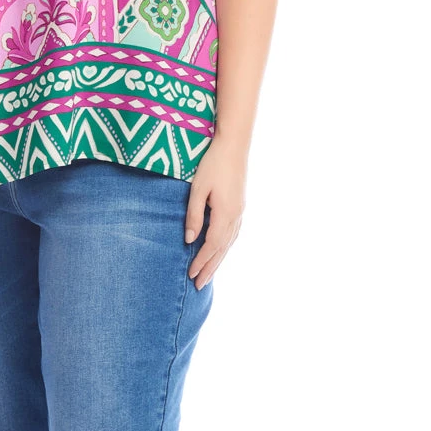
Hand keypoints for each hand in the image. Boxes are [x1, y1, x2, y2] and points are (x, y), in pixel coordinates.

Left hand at [185, 137, 247, 289]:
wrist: (234, 145)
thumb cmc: (212, 164)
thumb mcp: (198, 189)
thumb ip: (194, 215)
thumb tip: (190, 240)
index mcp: (226, 214)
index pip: (212, 246)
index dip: (201, 261)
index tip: (191, 275)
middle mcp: (236, 216)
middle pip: (223, 249)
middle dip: (210, 268)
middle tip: (199, 285)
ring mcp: (241, 211)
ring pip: (230, 243)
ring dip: (219, 259)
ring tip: (209, 273)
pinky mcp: (241, 205)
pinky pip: (234, 233)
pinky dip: (226, 246)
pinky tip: (221, 249)